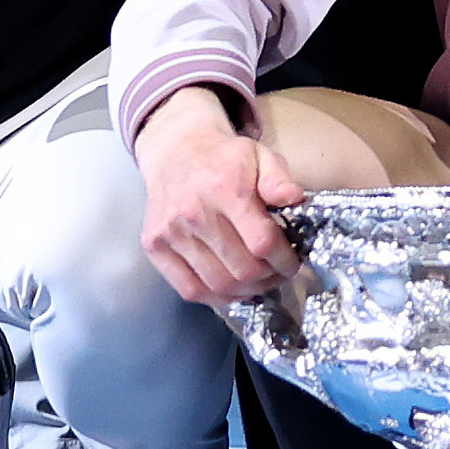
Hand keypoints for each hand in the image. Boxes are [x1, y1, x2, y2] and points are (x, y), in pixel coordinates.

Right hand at [134, 91, 306, 307]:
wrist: (175, 150)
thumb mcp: (259, 155)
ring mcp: (171, 232)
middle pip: (242, 269)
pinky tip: (232, 289)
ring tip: (258, 282)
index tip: (292, 261)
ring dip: (247, 291)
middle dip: (269, 278)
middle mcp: (194, 212)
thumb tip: (295, 199)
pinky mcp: (154, 245)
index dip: (284, 260)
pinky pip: (189, 289)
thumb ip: (279, 179)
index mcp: (225, 188)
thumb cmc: (224, 158)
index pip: (262, 242)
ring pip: (218, 284)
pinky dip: (216, 298)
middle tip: (277, 273)